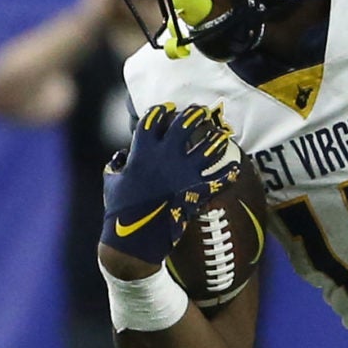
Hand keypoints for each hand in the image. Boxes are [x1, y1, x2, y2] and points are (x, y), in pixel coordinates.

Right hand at [100, 102, 244, 268]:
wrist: (133, 239)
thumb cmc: (118, 211)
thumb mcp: (111, 182)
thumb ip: (116, 165)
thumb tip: (121, 157)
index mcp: (141, 153)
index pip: (152, 121)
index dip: (161, 111)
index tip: (170, 107)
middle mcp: (163, 158)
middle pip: (184, 127)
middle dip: (195, 115)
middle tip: (203, 111)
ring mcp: (182, 174)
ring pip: (206, 149)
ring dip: (216, 140)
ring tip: (223, 134)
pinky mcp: (195, 192)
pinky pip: (218, 179)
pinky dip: (229, 174)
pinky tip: (236, 168)